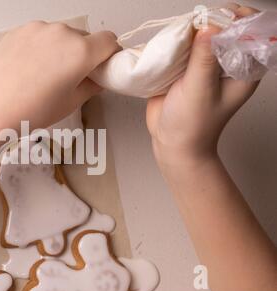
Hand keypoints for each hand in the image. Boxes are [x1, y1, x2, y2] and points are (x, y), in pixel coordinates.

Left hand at [0, 21, 119, 129]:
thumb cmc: (30, 111)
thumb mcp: (70, 104)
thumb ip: (92, 86)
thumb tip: (97, 78)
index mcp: (80, 52)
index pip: (110, 41)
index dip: (109, 56)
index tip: (102, 69)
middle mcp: (62, 33)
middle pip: (85, 37)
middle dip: (85, 54)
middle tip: (71, 78)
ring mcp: (39, 28)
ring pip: (62, 35)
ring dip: (62, 50)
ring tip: (45, 75)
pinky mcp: (20, 30)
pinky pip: (41, 35)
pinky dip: (43, 47)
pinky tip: (29, 69)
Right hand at [146, 5, 259, 167]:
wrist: (171, 142)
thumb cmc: (193, 125)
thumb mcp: (200, 90)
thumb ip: (204, 58)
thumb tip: (209, 26)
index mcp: (242, 70)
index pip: (249, 34)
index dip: (236, 21)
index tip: (215, 21)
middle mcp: (225, 65)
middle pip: (224, 30)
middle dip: (208, 23)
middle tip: (192, 29)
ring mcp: (204, 66)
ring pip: (201, 36)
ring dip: (189, 33)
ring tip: (178, 38)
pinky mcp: (185, 69)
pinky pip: (182, 47)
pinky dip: (175, 43)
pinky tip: (169, 47)